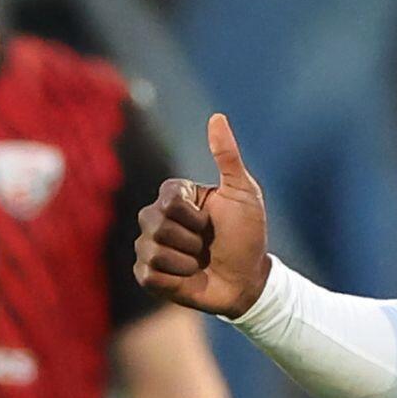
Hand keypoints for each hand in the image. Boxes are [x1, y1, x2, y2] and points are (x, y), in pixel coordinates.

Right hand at [134, 114, 270, 316]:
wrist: (249, 280)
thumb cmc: (248, 236)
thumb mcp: (243, 193)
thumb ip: (227, 156)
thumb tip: (217, 116)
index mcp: (175, 196)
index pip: (168, 199)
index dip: (195, 215)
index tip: (211, 220)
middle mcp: (156, 218)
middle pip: (156, 224)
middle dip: (193, 239)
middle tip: (207, 244)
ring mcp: (149, 246)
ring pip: (154, 250)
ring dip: (187, 260)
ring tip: (199, 262)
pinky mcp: (147, 275)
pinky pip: (149, 274)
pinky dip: (175, 279)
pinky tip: (188, 278)